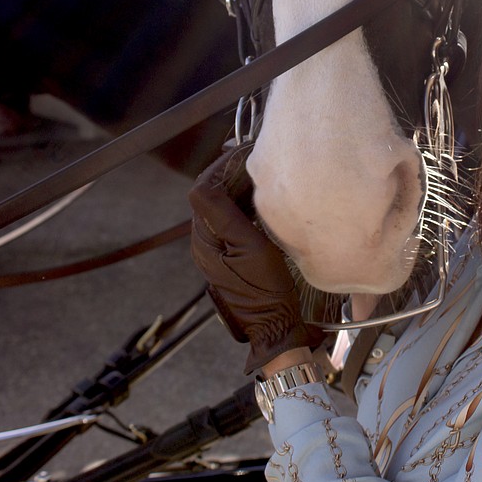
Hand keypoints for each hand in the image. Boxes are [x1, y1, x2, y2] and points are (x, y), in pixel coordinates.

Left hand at [189, 149, 321, 374]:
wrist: (278, 328)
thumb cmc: (268, 290)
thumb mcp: (252, 247)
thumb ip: (225, 215)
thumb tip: (203, 183)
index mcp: (204, 239)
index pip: (203, 189)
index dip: (222, 167)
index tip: (246, 153)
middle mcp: (204, 244)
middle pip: (210, 197)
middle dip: (231, 175)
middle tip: (256, 160)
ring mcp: (215, 253)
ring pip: (220, 209)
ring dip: (238, 190)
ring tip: (262, 177)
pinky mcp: (229, 260)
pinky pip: (230, 223)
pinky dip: (243, 207)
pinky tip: (263, 205)